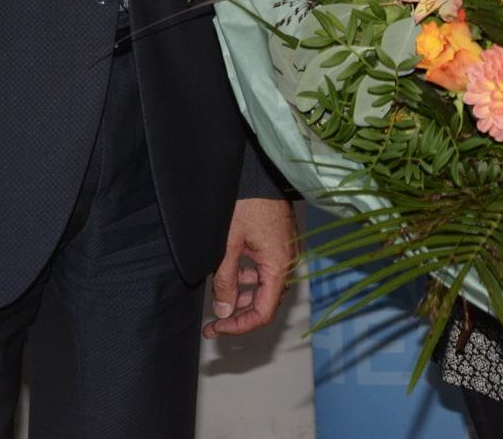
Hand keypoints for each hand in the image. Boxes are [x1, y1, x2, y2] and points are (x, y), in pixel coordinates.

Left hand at [203, 197, 297, 337]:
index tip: (217, 328)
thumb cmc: (247, 203)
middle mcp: (288, 262)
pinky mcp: (282, 243)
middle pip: (266, 302)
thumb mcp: (228, 244)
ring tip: (220, 299)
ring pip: (266, 287)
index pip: (263, 312)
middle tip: (213, 322)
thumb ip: (225, 281)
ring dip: (244, 297)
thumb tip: (224, 311)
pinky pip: (268, 271)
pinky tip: (233, 276)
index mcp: (279, 265)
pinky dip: (251, 280)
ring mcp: (287, 252)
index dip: (239, 326)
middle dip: (239, 314)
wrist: (260, 172)